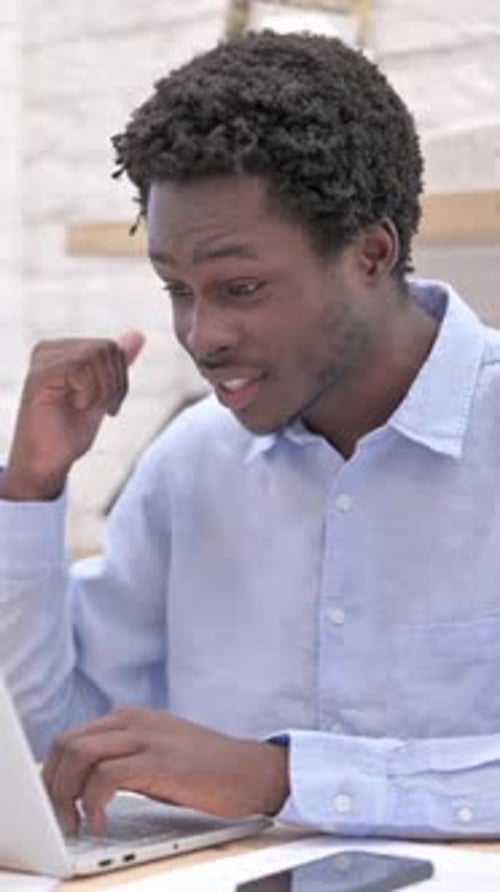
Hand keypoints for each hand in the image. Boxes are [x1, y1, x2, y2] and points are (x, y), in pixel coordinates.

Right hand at [1, 331, 143, 500]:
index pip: (111, 347)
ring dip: (102, 390)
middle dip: (114, 384)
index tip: (110, 405)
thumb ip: (116, 365)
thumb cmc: (70, 432)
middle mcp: (50, 349)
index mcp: (64, 351)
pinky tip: (75, 406)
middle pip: (107, 348)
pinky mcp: (39, 374)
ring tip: (85, 407)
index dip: (121, 378)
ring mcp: (43, 360)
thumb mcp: (103, 394)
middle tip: (100, 408)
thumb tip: (138, 335)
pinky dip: (89, 392)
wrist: (47, 461)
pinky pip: (80, 368)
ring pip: (96, 355)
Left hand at [42, 708, 288, 834]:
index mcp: (130, 718)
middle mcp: (134, 720)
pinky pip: (106, 777)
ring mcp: (148, 737)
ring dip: (67, 796)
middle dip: (52, 785)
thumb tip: (80, 786)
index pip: (70, 738)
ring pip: (80, 755)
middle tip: (59, 821)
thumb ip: (122, 759)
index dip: (52, 774)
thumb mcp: (156, 756)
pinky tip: (102, 825)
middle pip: (67, 743)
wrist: (252, 771)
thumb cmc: (206, 770)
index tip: (52, 806)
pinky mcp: (160, 760)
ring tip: (76, 825)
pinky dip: (94, 804)